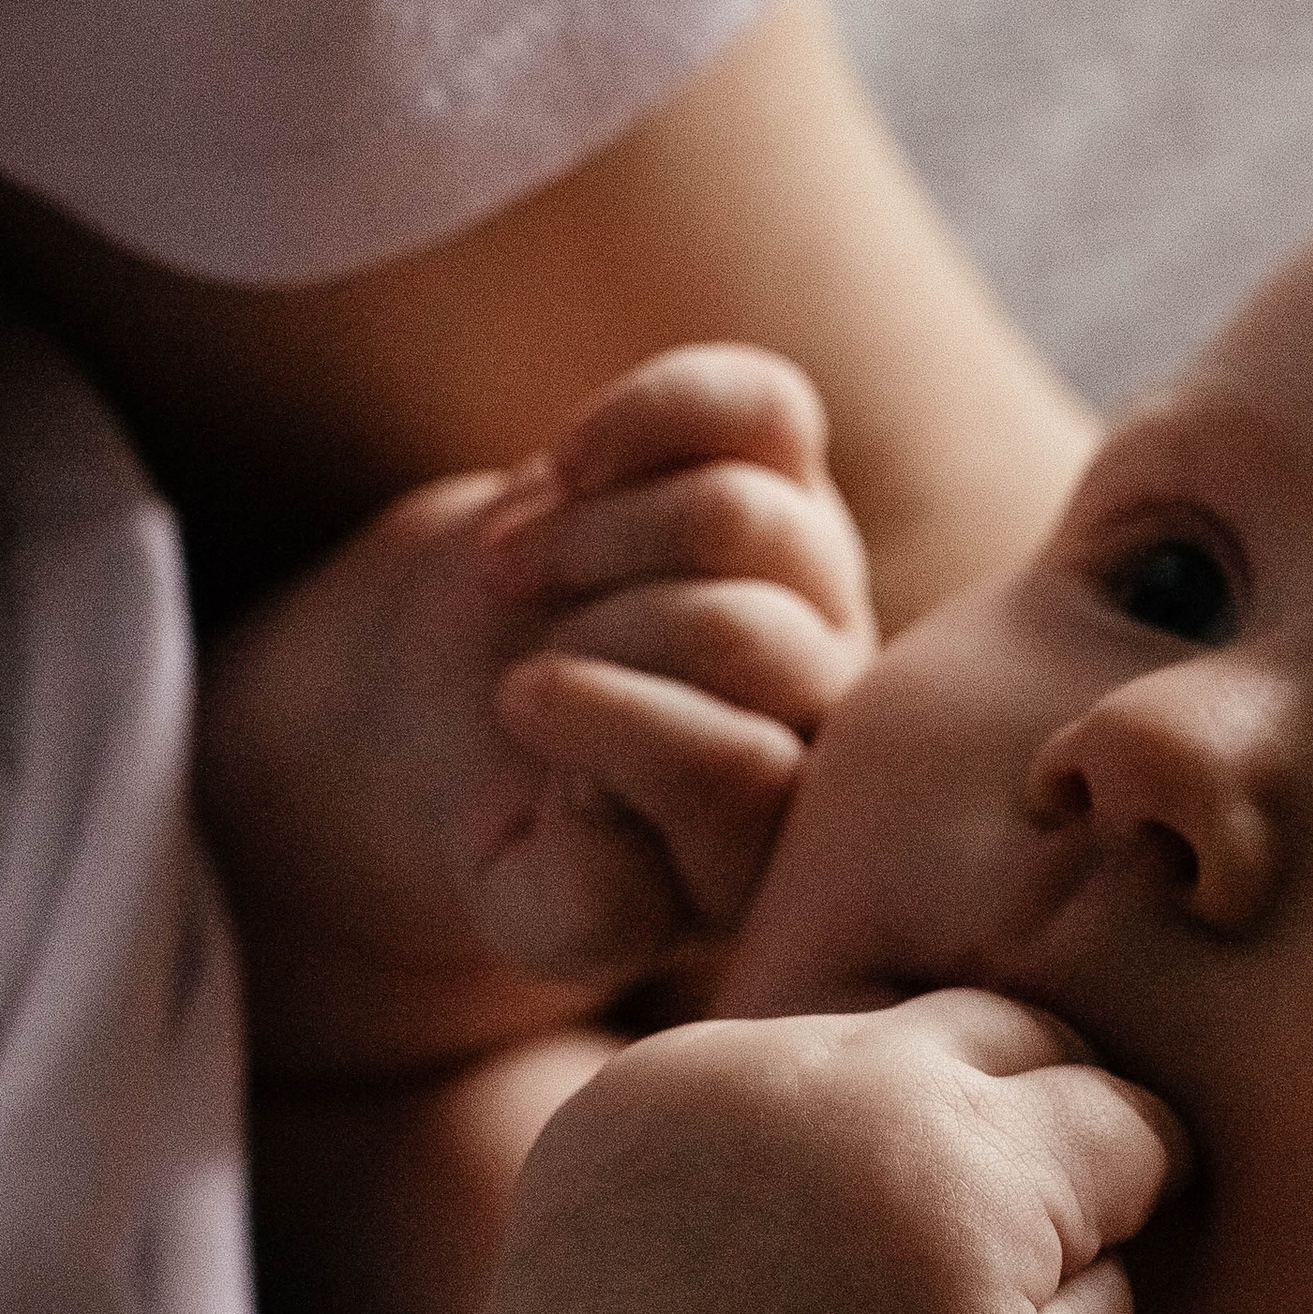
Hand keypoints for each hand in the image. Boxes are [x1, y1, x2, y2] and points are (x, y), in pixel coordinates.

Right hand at [197, 344, 875, 1069]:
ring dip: (586, 537)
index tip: (521, 713)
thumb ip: (584, 909)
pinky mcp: (783, 461)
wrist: (481, 697)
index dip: (616, 732)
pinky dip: (639, 420)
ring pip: (732, 517)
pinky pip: (754, 404)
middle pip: (740, 636)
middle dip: (593, 634)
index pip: (743, 773)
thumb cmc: (521, 816)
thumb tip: (613, 810)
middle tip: (512, 649)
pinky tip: (564, 468)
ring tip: (510, 573)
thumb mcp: (527, 899)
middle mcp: (830, 701)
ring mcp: (819, 571)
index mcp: (785, 829)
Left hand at [469, 989, 1187, 1313]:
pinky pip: (752, 1068)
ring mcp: (734, 1067)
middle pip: (1007, 1030)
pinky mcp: (638, 1087)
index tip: (1141, 1208)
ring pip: (874, 1038)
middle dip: (1044, 1095)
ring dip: (904, 1104)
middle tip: (1036, 1185)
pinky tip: (775, 1220)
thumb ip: (1104, 1298)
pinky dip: (785, 1121)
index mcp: (978, 1162)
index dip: (1147, 1170)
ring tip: (890, 1218)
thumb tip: (1111, 1224)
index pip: (1120, 1116)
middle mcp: (857, 1077)